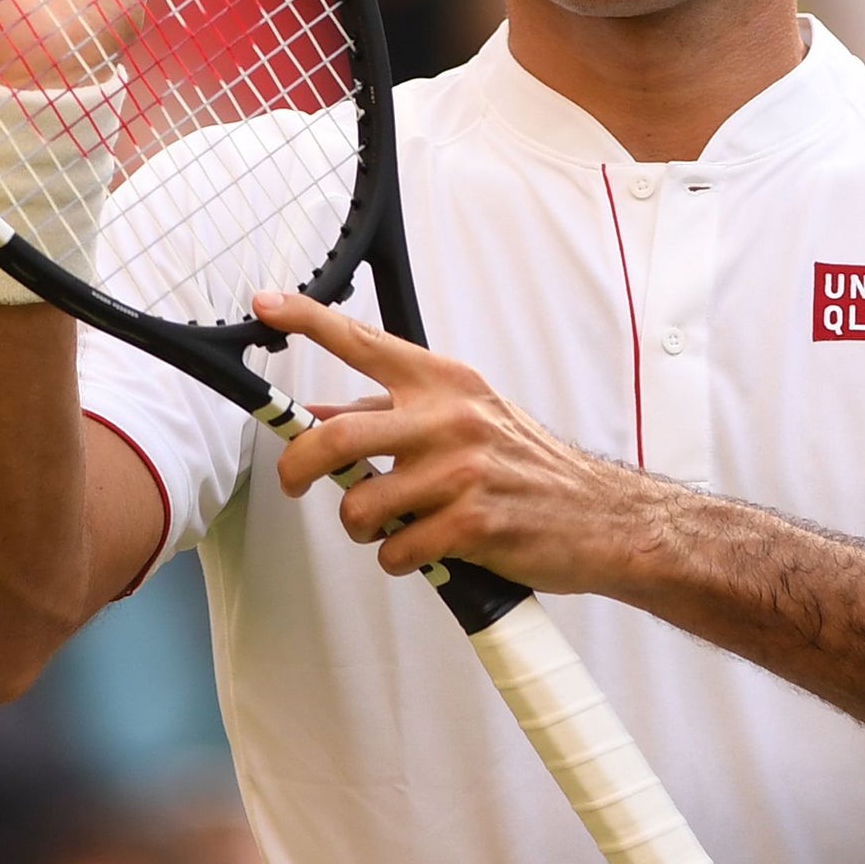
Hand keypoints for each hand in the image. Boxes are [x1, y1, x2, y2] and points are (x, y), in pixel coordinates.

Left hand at [255, 290, 662, 591]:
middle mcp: (449, 417)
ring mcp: (461, 470)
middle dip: (299, 468)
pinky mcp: (472, 523)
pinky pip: (396, 551)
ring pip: (360, 506)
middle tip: (295, 483)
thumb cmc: (524, 466)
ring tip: (392, 528)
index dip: (307, 320)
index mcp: (445, 382)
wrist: (598, 514)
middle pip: (337, 437)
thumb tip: (315, 418)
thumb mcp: (463, 420)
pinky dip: (400, 560)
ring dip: (363, 528)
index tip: (266, 304)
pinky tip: (427, 550)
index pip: (363, 341)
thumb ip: (390, 417)